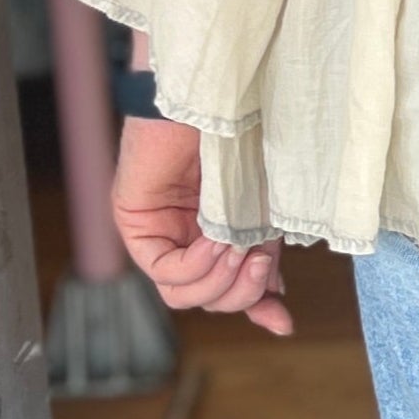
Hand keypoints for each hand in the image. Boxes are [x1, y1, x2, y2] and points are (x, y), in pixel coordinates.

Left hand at [112, 115, 293, 336]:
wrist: (217, 97)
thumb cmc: (242, 139)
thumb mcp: (262, 208)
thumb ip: (264, 253)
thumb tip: (277, 308)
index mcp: (212, 234)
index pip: (225, 289)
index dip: (253, 306)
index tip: (283, 322)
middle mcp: (181, 238)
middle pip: (206, 299)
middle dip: (241, 293)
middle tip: (262, 262)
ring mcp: (156, 234)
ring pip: (181, 295)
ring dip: (220, 280)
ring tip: (242, 249)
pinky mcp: (135, 225)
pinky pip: (164, 270)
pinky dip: (196, 265)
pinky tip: (217, 244)